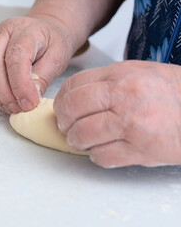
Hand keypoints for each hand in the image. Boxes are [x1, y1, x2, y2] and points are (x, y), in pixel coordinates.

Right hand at [0, 16, 76, 113]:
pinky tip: (1, 101)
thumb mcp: (57, 58)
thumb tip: (28, 100)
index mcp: (24, 29)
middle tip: (19, 108)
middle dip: (4, 92)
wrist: (43, 31)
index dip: (21, 84)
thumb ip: (43, 78)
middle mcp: (1, 33)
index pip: (16, 57)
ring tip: (11, 107)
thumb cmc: (50, 44)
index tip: (30, 103)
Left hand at [54, 60, 180, 167]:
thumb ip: (105, 83)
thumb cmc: (171, 93)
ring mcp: (132, 124)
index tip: (61, 110)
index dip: (61, 101)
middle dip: (64, 122)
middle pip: (72, 110)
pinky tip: (104, 150)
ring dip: (77, 141)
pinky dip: (97, 156)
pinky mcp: (141, 149)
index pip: (73, 86)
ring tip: (83, 141)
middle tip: (67, 127)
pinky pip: (102, 156)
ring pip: (82, 135)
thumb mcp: (137, 73)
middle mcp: (125, 97)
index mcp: (121, 75)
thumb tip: (72, 98)